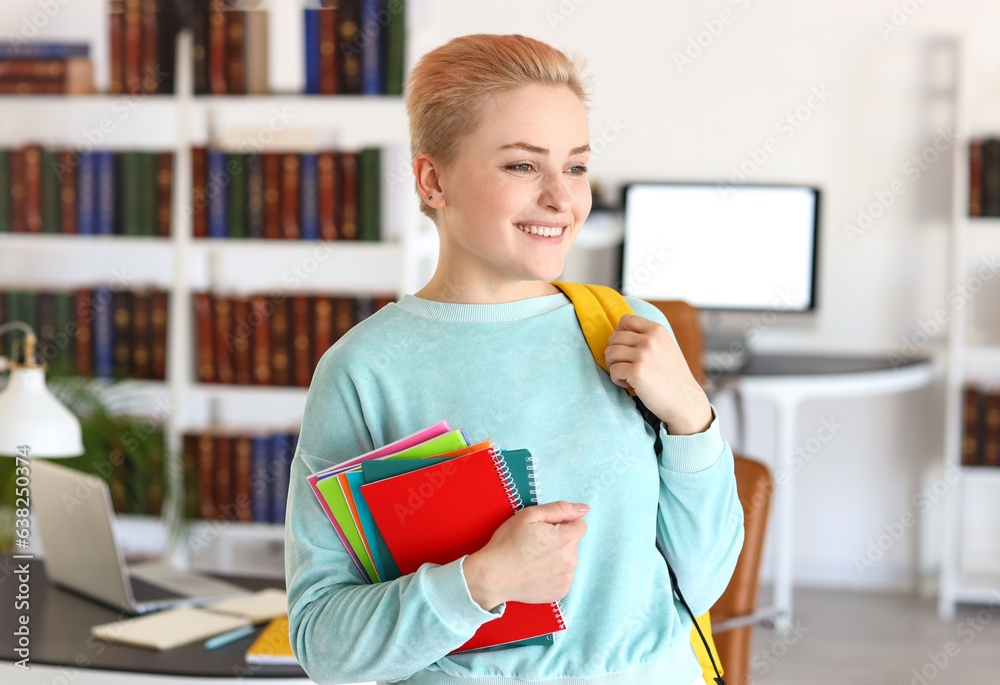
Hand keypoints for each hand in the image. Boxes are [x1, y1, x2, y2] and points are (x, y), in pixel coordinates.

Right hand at [463, 501, 588, 610]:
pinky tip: (536, 572)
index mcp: (566, 539)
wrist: (493, 576)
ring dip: (557, 558)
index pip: (580, 526)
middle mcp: (570, 560)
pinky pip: (563, 577)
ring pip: (568, 561)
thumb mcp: (530, 516)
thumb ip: (560, 509)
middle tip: (536, 544)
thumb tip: (584, 508)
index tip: (546, 529)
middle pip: (573, 543)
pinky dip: (553, 574)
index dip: (563, 524)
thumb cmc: (508, 543)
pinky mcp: (560, 592)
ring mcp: (566, 578)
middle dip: (559, 540)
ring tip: (534, 559)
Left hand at [604, 314, 712, 434]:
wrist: (684, 400)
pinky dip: (616, 379)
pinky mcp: (636, 371)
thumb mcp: (665, 346)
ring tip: (626, 375)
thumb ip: (647, 337)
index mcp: (657, 330)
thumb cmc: (672, 376)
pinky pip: (613, 370)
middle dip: (614, 353)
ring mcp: (643, 355)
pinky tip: (628, 384)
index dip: (620, 333)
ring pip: (610, 353)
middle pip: (614, 337)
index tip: (625, 348)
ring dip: (613, 366)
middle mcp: (650, 339)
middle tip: (624, 366)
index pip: (626, 320)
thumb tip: (619, 331)